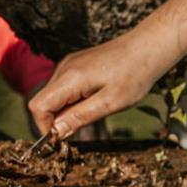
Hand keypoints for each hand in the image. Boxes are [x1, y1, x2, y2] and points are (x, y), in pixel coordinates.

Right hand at [28, 23, 183, 140]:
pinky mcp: (77, 64)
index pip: (38, 106)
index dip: (45, 127)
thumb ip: (79, 117)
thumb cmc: (135, 74)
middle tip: (83, 130)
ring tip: (95, 111)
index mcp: (70, 78)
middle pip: (44, 101)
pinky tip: (96, 100)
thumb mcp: (110, 103)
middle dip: (56, 121)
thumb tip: (55, 133)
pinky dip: (73, 100)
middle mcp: (65, 68)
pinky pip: (65, 88)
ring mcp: (70, 64)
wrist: (149, 46)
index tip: (62, 140)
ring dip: (66, 111)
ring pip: (54, 96)